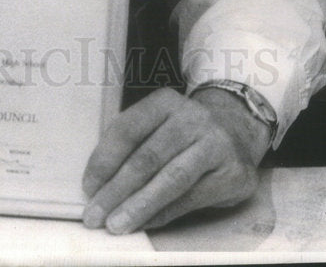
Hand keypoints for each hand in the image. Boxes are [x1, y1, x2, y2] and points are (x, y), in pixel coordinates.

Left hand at [82, 86, 268, 232]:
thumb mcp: (158, 123)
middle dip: (117, 190)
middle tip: (95, 214)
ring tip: (117, 224)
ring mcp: (215, 143)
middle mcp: (191, 117)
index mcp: (165, 101)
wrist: (237, 131)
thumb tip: (98, 184)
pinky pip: (191, 197)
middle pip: (147, 157)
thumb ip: (132, 145)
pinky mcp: (232, 172)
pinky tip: (144, 223)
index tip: (88, 186)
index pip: (128, 129)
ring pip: (171, 179)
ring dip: (139, 205)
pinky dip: (164, 213)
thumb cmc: (184, 133)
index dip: (105, 160)